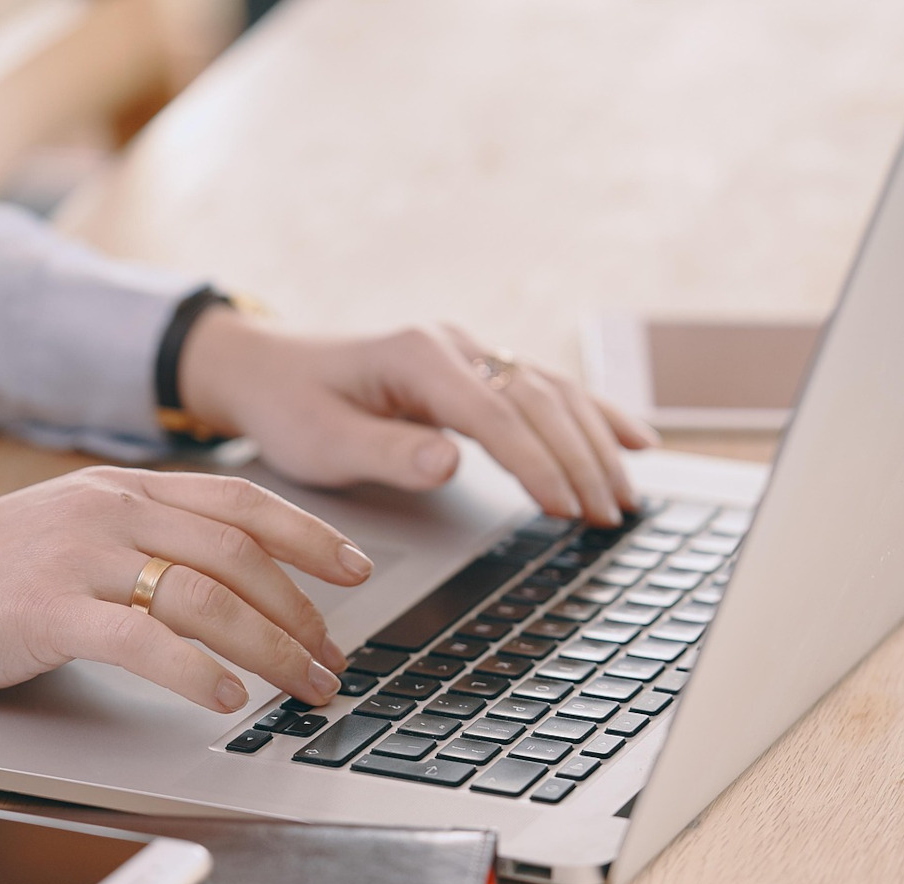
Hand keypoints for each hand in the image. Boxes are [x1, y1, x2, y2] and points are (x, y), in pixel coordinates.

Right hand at [0, 467, 371, 710]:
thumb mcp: (59, 534)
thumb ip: (131, 542)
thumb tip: (213, 585)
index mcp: (116, 489)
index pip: (239, 502)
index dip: (309, 535)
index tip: (357, 570)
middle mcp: (105, 510)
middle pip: (239, 554)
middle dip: (304, 612)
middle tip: (336, 659)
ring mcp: (75, 558)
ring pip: (207, 597)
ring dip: (272, 649)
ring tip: (305, 688)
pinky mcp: (44, 614)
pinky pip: (144, 642)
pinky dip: (198, 672)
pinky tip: (230, 699)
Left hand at [179, 307, 658, 525]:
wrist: (268, 370)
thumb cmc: (291, 407)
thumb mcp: (323, 443)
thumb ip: (387, 453)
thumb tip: (450, 463)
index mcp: (416, 356)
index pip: (495, 414)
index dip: (536, 463)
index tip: (565, 507)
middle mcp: (453, 346)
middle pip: (538, 401)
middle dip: (580, 460)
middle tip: (607, 516)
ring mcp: (469, 354)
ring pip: (553, 393)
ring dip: (595, 444)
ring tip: (624, 498)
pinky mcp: (475, 370)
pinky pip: (547, 391)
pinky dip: (594, 415)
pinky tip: (634, 440)